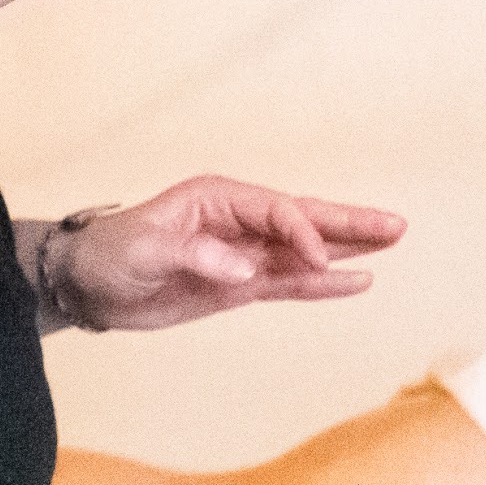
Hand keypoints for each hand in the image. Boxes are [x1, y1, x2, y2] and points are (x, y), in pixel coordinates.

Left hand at [53, 175, 406, 331]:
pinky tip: (357, 280)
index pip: (275, 211)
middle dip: (348, 222)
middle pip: (302, 219)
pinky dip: (322, 283)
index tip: (318, 260)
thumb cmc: (110, 254)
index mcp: (215, 198)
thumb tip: (245, 270)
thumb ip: (196, 256)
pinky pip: (289, 282)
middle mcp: (235, 221)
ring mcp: (241, 253)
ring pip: (304, 251)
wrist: (88, 285)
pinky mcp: (239, 285)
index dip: (302, 233)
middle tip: (397, 225)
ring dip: (346, 249)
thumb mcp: (145, 250)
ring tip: (392, 241)